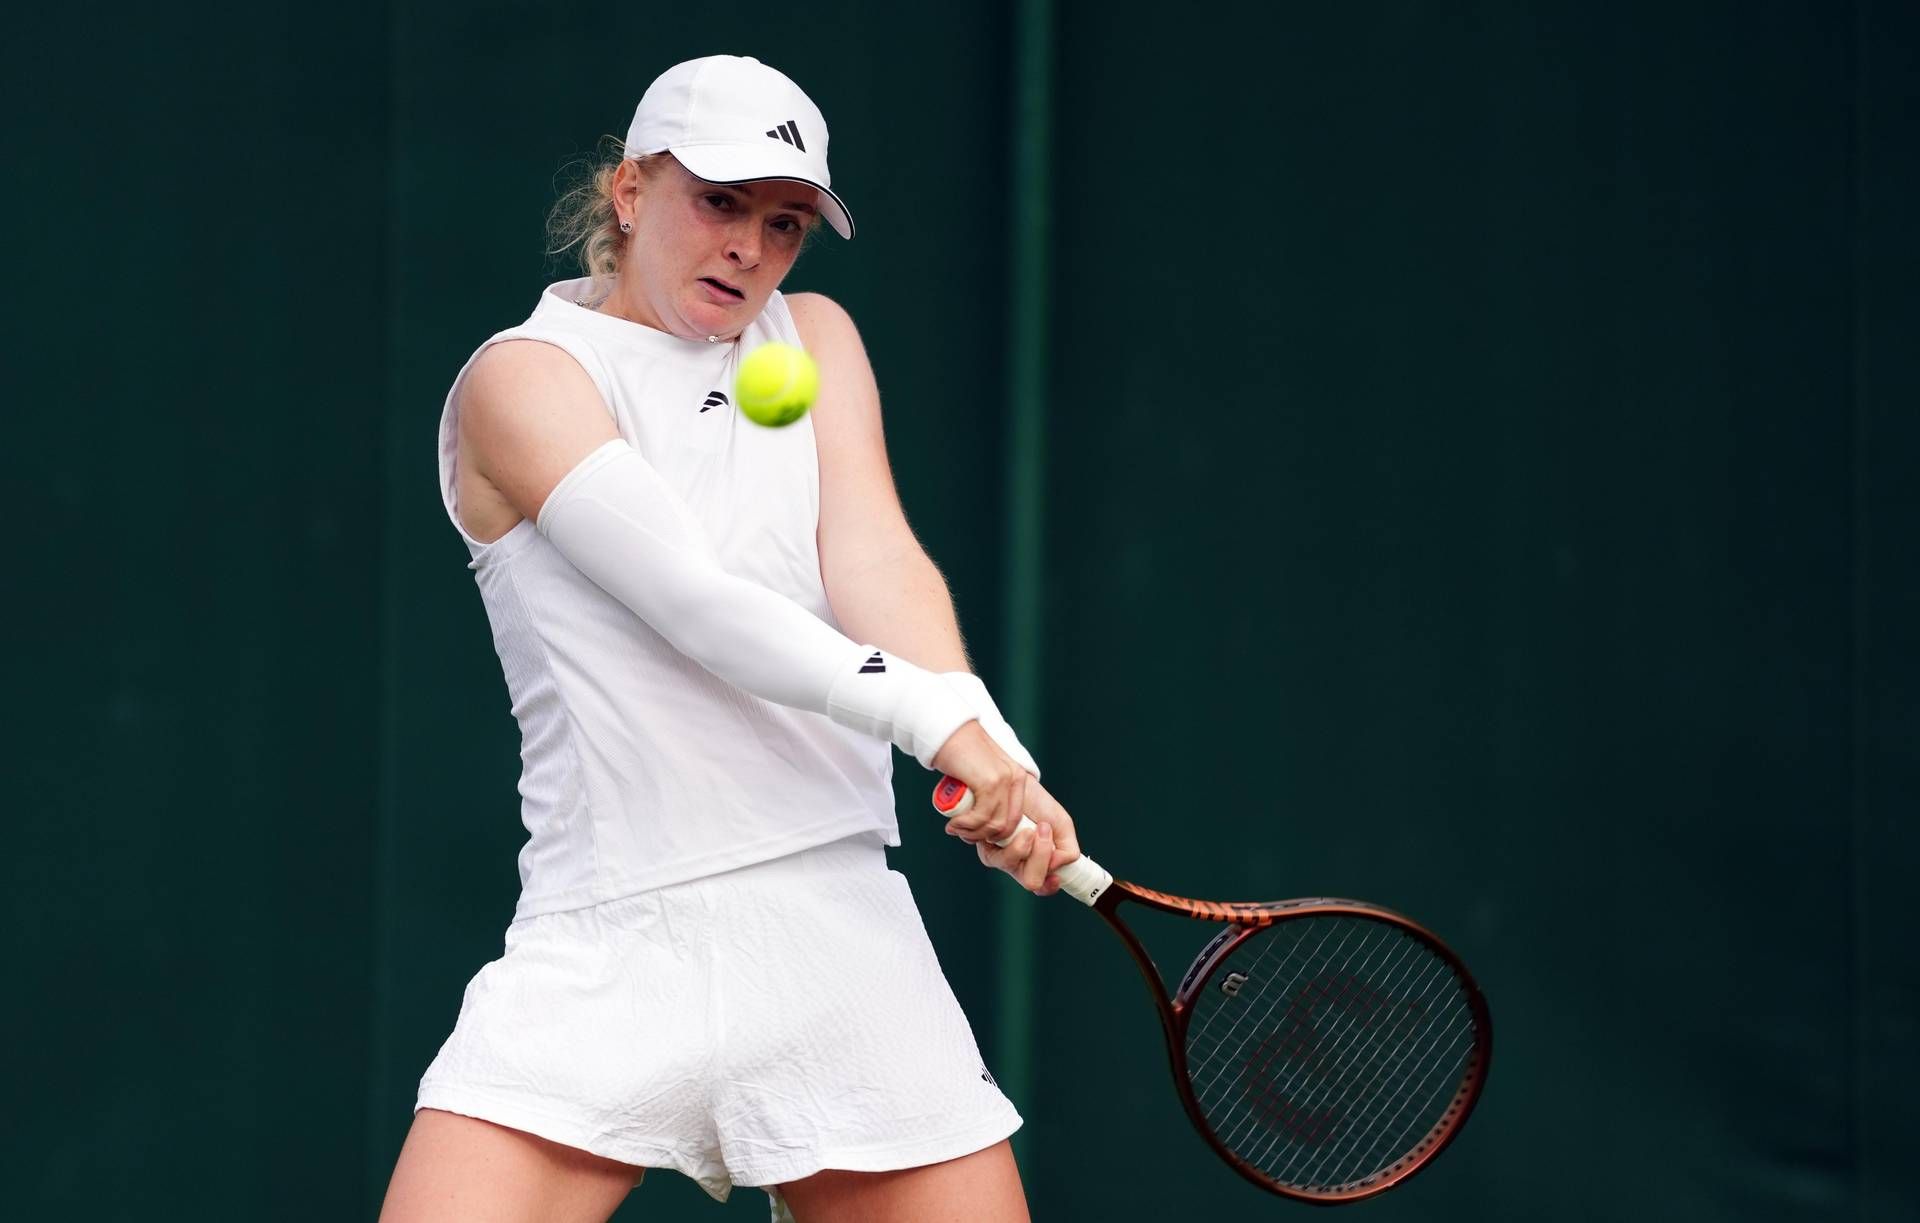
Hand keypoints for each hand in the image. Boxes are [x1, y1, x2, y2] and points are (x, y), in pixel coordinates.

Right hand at [929, 721, 1030, 845]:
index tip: (975, 833)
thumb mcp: (983, 773)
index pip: (1015, 819)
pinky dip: (966, 825)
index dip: (996, 833)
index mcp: (1018, 778)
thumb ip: (991, 790)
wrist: (948, 732)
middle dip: (984, 836)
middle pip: (1007, 826)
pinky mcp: (989, 782)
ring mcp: (1004, 780)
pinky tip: (953, 823)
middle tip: (963, 833)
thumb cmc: (960, 754)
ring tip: (955, 828)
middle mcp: (1016, 779)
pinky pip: (981, 817)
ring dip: (972, 832)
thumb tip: (987, 822)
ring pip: (994, 825)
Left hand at [973, 777, 1079, 895]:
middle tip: (1044, 830)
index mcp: (1037, 864)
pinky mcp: (986, 850)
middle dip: (1042, 856)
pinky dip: (1018, 839)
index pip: (1042, 887)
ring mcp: (1000, 859)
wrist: (1017, 785)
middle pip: (1031, 881)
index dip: (1050, 886)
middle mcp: (1017, 866)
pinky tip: (1020, 824)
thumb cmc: (1039, 806)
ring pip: (1017, 867)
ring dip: (1032, 845)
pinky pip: (1004, 856)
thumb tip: (1056, 867)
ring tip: (1034, 825)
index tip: (1057, 876)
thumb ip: (1067, 849)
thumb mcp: (1061, 825)